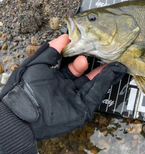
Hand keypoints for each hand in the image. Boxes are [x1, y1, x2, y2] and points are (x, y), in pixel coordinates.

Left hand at [0, 35, 126, 153]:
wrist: (21, 115)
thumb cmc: (24, 89)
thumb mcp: (36, 65)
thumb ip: (51, 51)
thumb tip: (65, 37)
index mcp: (55, 79)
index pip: (72, 67)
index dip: (81, 56)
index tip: (89, 46)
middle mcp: (66, 89)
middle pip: (86, 75)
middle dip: (96, 64)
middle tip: (104, 52)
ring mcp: (74, 100)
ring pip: (93, 84)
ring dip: (104, 73)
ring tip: (114, 61)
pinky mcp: (82, 110)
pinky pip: (95, 95)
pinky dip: (104, 83)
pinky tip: (111, 71)